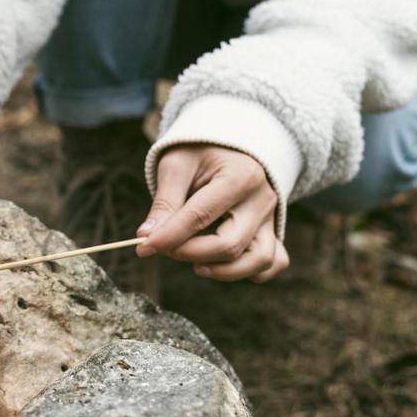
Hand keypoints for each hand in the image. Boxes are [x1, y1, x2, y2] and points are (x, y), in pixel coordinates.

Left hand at [136, 145, 289, 282]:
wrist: (228, 145)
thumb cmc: (199, 153)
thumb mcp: (177, 165)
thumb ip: (164, 202)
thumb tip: (146, 237)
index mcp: (239, 177)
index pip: (200, 217)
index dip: (168, 237)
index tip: (143, 247)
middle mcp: (262, 200)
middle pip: (229, 245)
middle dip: (189, 254)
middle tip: (166, 247)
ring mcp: (271, 217)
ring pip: (257, 261)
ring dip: (221, 271)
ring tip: (194, 263)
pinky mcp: (272, 230)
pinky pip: (274, 262)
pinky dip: (250, 272)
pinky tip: (221, 265)